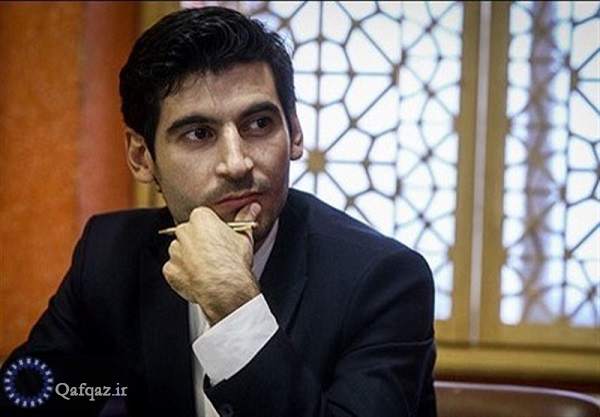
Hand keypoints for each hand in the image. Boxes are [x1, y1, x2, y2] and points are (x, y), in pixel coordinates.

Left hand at [162, 202, 261, 324]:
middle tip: (215, 254)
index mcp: (201, 218)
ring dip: (190, 258)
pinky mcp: (170, 270)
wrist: (224, 289)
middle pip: (190, 233)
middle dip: (200, 242)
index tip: (220, 238)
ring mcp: (175, 251)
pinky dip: (184, 273)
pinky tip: (199, 278)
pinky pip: (175, 269)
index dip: (213, 230)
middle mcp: (184, 232)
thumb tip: (253, 207)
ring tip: (208, 268)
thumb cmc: (233, 262)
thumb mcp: (244, 236)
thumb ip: (246, 217)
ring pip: (181, 251)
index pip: (204, 218)